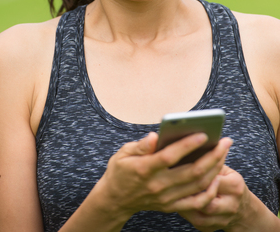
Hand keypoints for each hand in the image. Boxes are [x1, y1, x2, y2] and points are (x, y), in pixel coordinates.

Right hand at [97, 132, 232, 221]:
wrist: (115, 200)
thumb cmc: (120, 171)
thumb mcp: (123, 153)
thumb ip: (141, 146)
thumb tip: (155, 136)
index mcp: (145, 169)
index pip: (170, 156)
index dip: (188, 145)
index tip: (203, 134)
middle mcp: (158, 185)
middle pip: (192, 172)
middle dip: (212, 155)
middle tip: (225, 141)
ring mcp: (166, 198)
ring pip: (198, 185)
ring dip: (215, 168)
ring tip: (224, 153)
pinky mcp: (171, 206)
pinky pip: (196, 202)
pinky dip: (210, 191)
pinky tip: (217, 176)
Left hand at [178, 165, 250, 231]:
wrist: (243, 210)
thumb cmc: (230, 183)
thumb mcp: (227, 170)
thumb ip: (212, 161)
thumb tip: (196, 147)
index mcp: (234, 186)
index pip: (214, 180)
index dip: (197, 174)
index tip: (183, 166)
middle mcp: (230, 205)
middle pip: (207, 202)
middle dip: (190, 193)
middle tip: (174, 182)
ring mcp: (222, 220)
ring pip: (198, 215)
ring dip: (184, 204)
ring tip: (173, 192)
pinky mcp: (211, 228)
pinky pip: (195, 222)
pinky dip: (185, 213)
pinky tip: (177, 202)